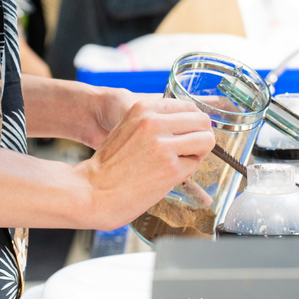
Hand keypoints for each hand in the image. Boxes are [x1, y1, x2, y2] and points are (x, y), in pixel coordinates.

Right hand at [75, 99, 214, 229]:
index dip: (192, 123)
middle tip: (190, 150)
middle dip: (200, 136)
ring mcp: (164, 145)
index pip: (189, 106)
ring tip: (180, 162)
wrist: (93, 191)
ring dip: (197, 153)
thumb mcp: (129, 127)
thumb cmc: (110, 164)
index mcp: (145, 108)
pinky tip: (169, 175)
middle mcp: (155, 122)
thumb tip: (186, 123)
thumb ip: (155, 121)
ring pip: (205, 140)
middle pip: (202, 121)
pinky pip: (195, 164)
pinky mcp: (171, 168)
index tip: (188, 134)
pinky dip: (187, 171)